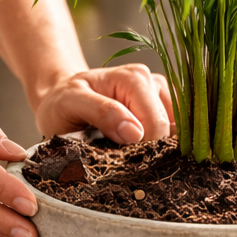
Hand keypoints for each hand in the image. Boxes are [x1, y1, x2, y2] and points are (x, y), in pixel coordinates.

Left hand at [34, 63, 173, 142]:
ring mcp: (161, 97)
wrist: (61, 99)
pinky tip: (139, 148)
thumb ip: (101, 112)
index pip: (156, 124)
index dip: (142, 148)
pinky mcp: (164, 110)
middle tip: (117, 154)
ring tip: (124, 148)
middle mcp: (153, 83)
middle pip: (168, 130)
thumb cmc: (63, 102)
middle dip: (147, 149)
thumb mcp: (70, 103)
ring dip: (155, 148)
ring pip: (175, 134)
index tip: (118, 158)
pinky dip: (161, 147)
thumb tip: (135, 132)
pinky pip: (176, 135)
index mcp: (134, 78)